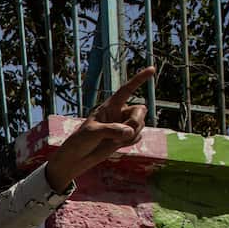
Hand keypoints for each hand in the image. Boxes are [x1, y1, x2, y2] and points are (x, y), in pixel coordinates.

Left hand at [46, 66, 154, 190]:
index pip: (126, 90)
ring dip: (132, 134)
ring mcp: (123, 125)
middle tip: (125, 132)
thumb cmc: (80, 141)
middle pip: (141, 110)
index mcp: (109, 106)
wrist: (77, 158)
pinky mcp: (125, 137)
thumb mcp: (93, 133)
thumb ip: (111, 130)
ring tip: (114, 141)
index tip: (151, 69)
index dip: (139, 79)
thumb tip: (129, 132)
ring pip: (141, 124)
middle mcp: (118, 113)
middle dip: (136, 121)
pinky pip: (139, 136)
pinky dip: (132, 141)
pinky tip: (117, 145)